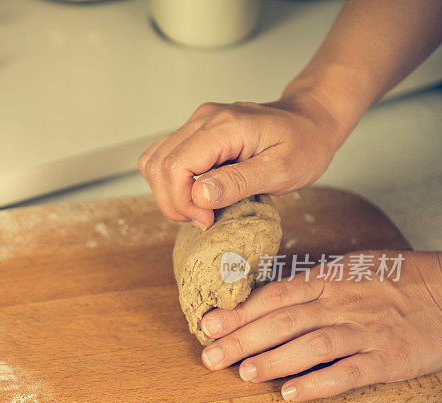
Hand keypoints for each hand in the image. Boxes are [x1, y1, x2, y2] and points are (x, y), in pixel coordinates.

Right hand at [137, 92, 343, 227]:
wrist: (311, 120)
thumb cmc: (304, 144)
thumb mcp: (281, 170)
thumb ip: (238, 182)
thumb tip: (199, 197)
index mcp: (225, 126)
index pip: (175, 166)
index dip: (182, 201)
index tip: (206, 220)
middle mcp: (203, 119)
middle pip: (159, 166)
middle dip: (174, 203)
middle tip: (204, 220)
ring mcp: (196, 122)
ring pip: (154, 162)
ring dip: (168, 194)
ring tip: (198, 210)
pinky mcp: (195, 131)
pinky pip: (163, 157)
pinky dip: (170, 182)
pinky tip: (194, 195)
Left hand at [198, 251, 441, 400]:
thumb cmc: (395, 281)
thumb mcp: (348, 270)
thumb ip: (308, 286)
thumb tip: (260, 301)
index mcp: (328, 280)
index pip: (274, 296)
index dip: (239, 311)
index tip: (208, 325)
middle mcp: (341, 304)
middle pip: (283, 322)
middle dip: (242, 340)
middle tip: (211, 357)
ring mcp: (365, 331)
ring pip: (311, 346)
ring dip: (274, 360)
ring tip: (244, 373)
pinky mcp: (387, 359)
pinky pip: (349, 372)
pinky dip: (318, 383)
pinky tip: (292, 393)